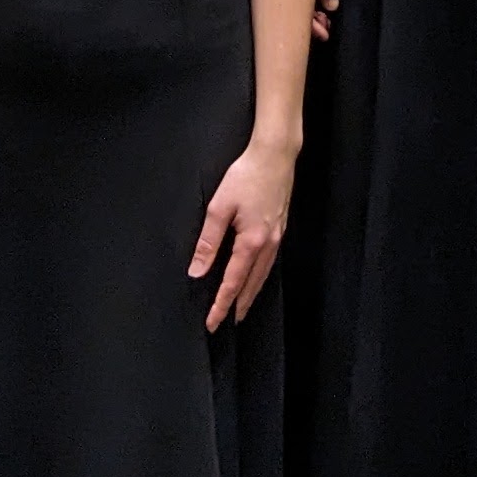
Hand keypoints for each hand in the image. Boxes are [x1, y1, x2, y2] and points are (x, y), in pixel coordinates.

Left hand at [188, 136, 297, 329]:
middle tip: (226, 322)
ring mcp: (277, 236)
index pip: (233, 283)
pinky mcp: (280, 227)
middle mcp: (268, 244)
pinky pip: (269, 262)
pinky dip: (259, 277)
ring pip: (263, 275)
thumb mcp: (219, 207)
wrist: (276, 154)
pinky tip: (255, 276)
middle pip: (251, 285)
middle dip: (238, 305)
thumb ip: (208, 242)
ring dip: (250, 294)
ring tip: (240, 307)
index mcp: (252, 242)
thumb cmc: (246, 175)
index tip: (212, 322)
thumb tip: (197, 270)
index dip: (221, 304)